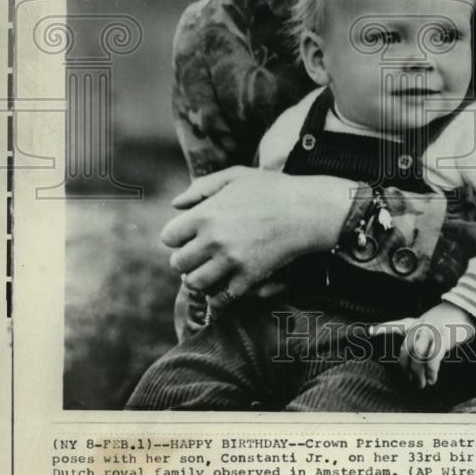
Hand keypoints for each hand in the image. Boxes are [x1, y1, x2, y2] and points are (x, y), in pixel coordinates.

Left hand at [161, 167, 350, 297]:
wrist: (306, 209)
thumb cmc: (271, 188)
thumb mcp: (235, 176)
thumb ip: (202, 187)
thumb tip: (176, 204)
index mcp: (206, 214)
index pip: (169, 237)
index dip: (177, 237)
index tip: (188, 236)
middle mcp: (213, 239)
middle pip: (177, 263)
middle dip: (185, 260)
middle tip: (197, 256)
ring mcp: (231, 261)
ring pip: (195, 283)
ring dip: (198, 279)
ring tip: (208, 271)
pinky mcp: (249, 277)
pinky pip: (221, 299)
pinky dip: (218, 297)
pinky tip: (222, 287)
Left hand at [372, 302, 475, 388]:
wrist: (468, 306)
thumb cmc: (453, 316)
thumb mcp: (435, 320)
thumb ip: (425, 333)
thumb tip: (420, 353)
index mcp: (418, 322)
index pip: (397, 324)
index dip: (383, 328)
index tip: (370, 330)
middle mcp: (421, 326)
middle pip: (405, 350)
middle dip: (406, 368)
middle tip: (411, 381)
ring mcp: (431, 331)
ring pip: (418, 357)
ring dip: (418, 374)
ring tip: (423, 384)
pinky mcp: (443, 337)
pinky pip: (433, 358)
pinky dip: (431, 371)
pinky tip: (432, 378)